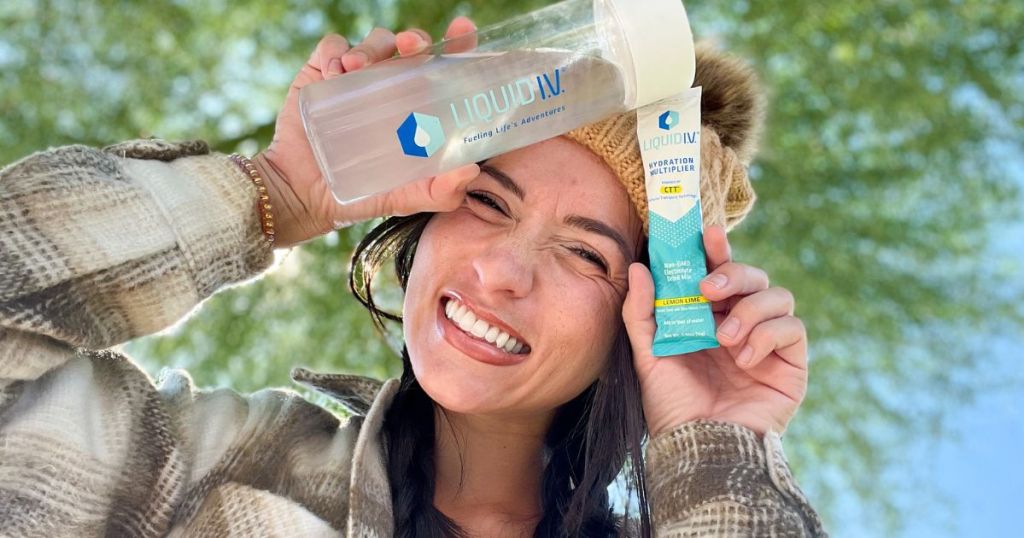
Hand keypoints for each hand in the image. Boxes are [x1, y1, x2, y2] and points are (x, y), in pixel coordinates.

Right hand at [255, 17, 480, 247]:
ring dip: (370, 46)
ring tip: (354, 67)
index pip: (445, 68)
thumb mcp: (407, 198)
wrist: (304, 195)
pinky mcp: (323, 75)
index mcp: (420, 107)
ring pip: (376, 41)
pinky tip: (333, 73)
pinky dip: (335, 51)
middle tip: (409, 46)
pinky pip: (333, 46)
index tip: (463, 30)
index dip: (459, 46)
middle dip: (415, 39)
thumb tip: (471, 171)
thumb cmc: (362, 195)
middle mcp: (394, 87)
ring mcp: (359, 78)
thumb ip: (440, 192)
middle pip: (413, 48)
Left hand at [622, 225, 808, 437]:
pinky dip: (768, 334)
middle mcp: (742, 325)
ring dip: (749, 309)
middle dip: (734, 273)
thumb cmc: (672, 406)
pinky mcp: (791, 364)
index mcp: (709, 318)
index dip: (717, 250)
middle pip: (754, 276)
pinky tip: (745, 358)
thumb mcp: (648, 354)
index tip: (706, 234)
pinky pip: (793, 328)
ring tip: (724, 338)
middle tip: (709, 288)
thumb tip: (641, 267)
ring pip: (778, 295)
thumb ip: (641, 311)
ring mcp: (769, 343)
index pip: (719, 273)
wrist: (699, 447)